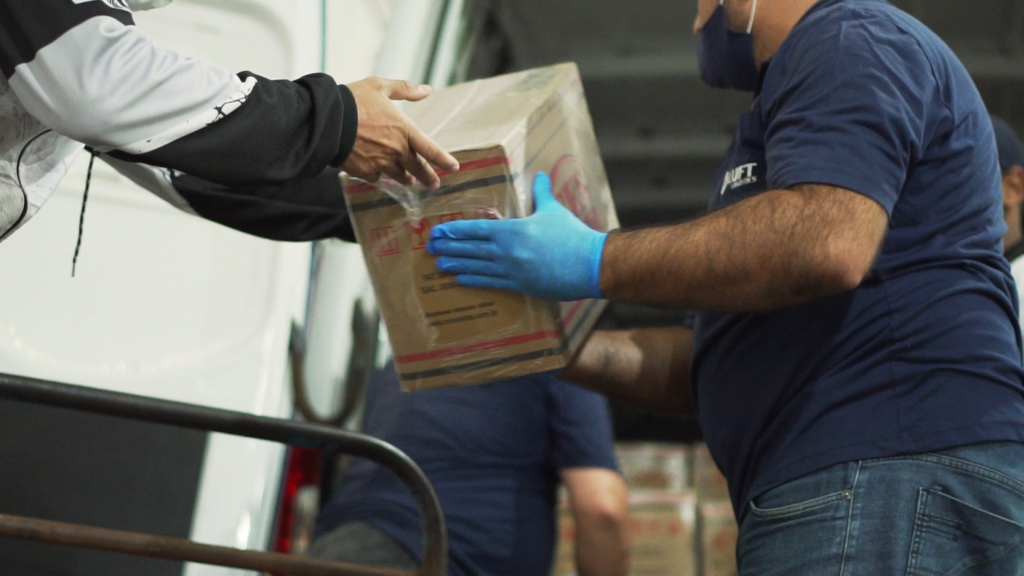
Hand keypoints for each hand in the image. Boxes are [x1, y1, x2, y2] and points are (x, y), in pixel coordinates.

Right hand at [343, 77, 458, 189]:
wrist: (328, 121)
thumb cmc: (354, 100)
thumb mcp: (380, 87)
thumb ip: (404, 90)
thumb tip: (426, 90)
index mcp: (404, 130)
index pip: (431, 149)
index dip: (443, 160)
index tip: (453, 167)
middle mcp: (396, 150)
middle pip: (418, 168)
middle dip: (428, 177)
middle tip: (434, 184)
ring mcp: (381, 163)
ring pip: (399, 176)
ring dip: (406, 179)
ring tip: (409, 181)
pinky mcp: (366, 172)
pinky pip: (377, 177)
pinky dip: (379, 174)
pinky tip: (378, 172)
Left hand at [426, 172, 607, 300]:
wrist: (589, 264)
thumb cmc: (572, 235)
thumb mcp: (554, 210)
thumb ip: (542, 193)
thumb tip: (540, 175)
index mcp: (513, 230)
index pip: (476, 229)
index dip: (455, 230)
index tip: (440, 231)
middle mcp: (507, 251)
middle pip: (470, 248)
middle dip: (449, 247)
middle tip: (430, 247)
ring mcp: (512, 270)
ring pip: (476, 267)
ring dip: (456, 265)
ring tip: (439, 265)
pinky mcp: (520, 285)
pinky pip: (491, 283)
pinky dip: (474, 281)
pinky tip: (460, 280)